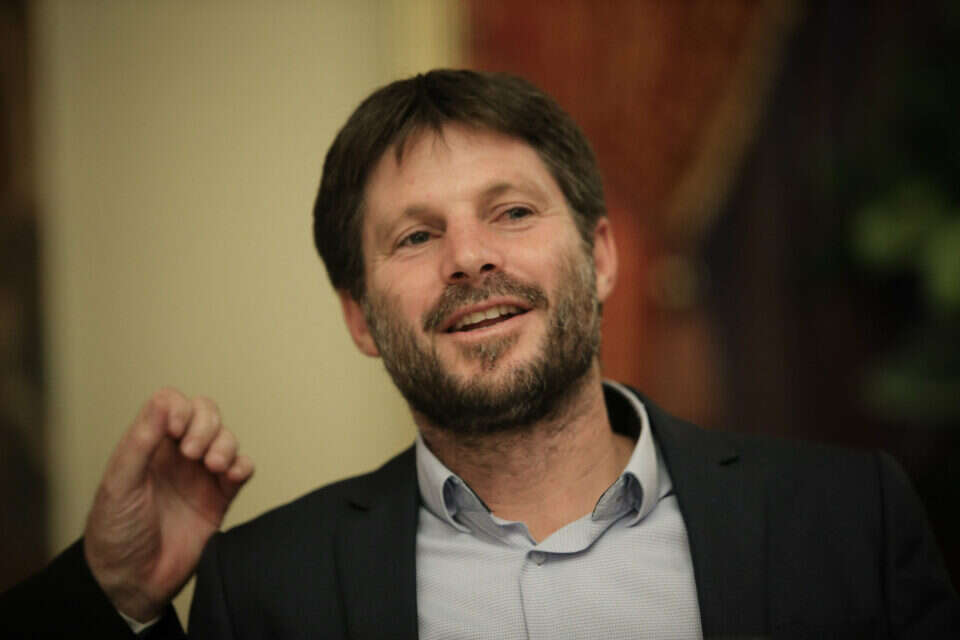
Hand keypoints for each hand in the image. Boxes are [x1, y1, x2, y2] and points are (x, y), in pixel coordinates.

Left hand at [83, 388, 253, 621]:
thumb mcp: (119, 484)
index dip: (179, 408)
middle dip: (206, 425)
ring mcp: (200, 475)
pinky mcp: (220, 497)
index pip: (172, 404)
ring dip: (225, 445)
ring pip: (227, 438)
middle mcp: (176, 455)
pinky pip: (243, 469)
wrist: (134, 582)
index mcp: (148, 447)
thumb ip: (141, 442)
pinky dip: (243, 466)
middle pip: (205, 414)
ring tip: (212, 467)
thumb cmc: (117, 534)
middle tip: (191, 453)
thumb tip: (163, 402)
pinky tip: (232, 476)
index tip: (174, 429)